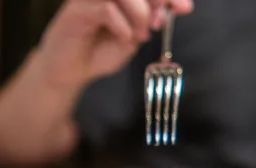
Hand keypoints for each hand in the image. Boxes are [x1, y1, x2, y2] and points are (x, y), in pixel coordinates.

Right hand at [37, 0, 192, 88]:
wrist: (71, 70)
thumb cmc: (98, 53)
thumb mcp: (130, 41)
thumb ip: (144, 25)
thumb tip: (162, 13)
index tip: (185, 9)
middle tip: (159, 22)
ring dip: (139, 13)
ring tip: (140, 35)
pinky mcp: (76, 8)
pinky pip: (106, 8)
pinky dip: (121, 25)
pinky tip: (124, 38)